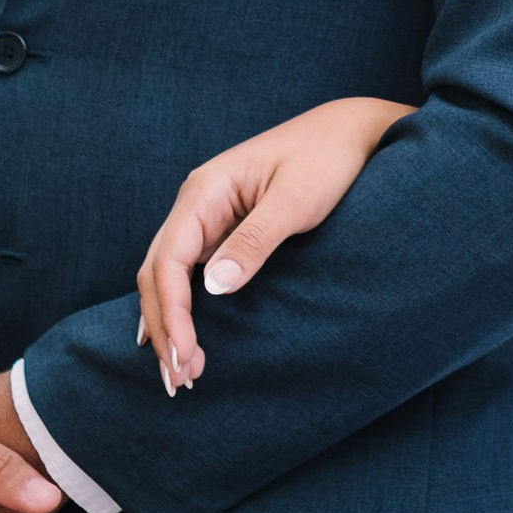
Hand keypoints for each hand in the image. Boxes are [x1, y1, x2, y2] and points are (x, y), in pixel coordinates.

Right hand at [136, 98, 415, 393]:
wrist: (354, 131)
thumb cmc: (329, 157)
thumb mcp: (297, 199)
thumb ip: (256, 240)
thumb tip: (214, 288)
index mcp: (204, 191)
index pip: (168, 261)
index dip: (171, 313)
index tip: (184, 355)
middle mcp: (197, 204)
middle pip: (158, 273)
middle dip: (163, 327)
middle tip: (180, 380)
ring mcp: (209, 217)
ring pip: (169, 277)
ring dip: (171, 323)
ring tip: (183, 371)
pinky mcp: (226, 229)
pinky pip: (191, 273)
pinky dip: (186, 308)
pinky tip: (184, 338)